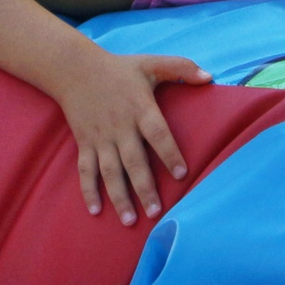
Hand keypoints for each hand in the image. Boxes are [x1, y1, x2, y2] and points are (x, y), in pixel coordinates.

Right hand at [51, 48, 210, 222]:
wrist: (74, 69)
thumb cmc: (119, 68)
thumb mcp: (151, 63)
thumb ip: (181, 68)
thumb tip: (210, 77)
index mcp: (140, 108)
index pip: (157, 133)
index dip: (169, 153)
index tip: (181, 174)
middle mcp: (120, 126)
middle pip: (134, 161)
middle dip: (145, 188)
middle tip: (156, 213)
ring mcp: (101, 137)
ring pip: (110, 172)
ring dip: (119, 197)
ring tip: (130, 221)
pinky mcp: (85, 143)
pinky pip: (86, 170)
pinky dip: (89, 190)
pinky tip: (96, 211)